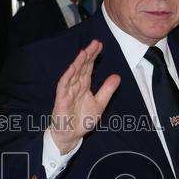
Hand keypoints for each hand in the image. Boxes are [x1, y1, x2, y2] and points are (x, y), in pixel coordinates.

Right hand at [48, 40, 120, 154]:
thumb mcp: (100, 104)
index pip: (88, 67)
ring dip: (78, 62)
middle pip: (81, 67)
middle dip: (88, 55)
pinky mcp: (61, 99)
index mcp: (84, 85)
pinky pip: (64, 85)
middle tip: (95, 43)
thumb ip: (107, 90)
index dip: (93, 56)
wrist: (71, 135)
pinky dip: (68, 76)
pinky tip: (73, 67)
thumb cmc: (82, 120)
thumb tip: (117, 76)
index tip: (100, 45)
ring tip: (85, 52)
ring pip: (73, 73)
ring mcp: (67, 91)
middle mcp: (75, 85)